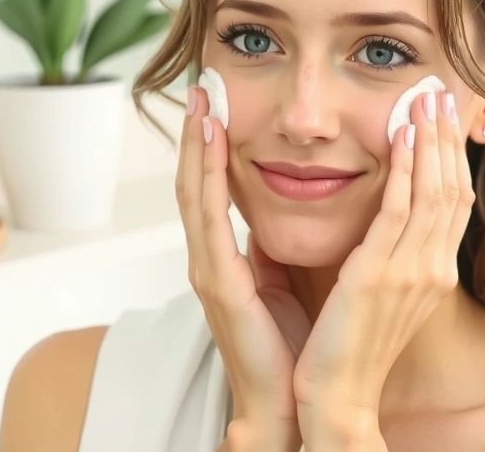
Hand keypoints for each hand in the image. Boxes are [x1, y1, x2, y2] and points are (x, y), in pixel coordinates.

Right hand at [176, 86, 308, 447]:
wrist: (290, 399)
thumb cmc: (288, 344)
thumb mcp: (278, 283)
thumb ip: (267, 249)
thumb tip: (272, 216)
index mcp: (224, 259)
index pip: (210, 190)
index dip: (207, 147)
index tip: (214, 103)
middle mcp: (208, 259)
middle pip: (193, 183)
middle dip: (195, 134)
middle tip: (200, 85)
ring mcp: (208, 270)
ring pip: (194, 193)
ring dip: (195, 144)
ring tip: (200, 100)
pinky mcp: (220, 284)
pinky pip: (210, 218)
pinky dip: (206, 175)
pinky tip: (212, 141)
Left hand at [293, 89, 475, 417]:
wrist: (338, 398)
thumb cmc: (350, 347)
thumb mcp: (379, 293)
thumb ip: (385, 255)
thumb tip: (376, 218)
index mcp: (433, 274)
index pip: (453, 203)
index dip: (452, 158)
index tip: (444, 120)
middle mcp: (433, 270)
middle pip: (454, 189)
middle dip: (448, 139)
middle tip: (443, 95)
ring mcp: (412, 273)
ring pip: (435, 193)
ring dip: (431, 142)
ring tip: (427, 100)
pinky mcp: (381, 275)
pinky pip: (401, 212)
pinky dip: (407, 171)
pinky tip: (403, 138)